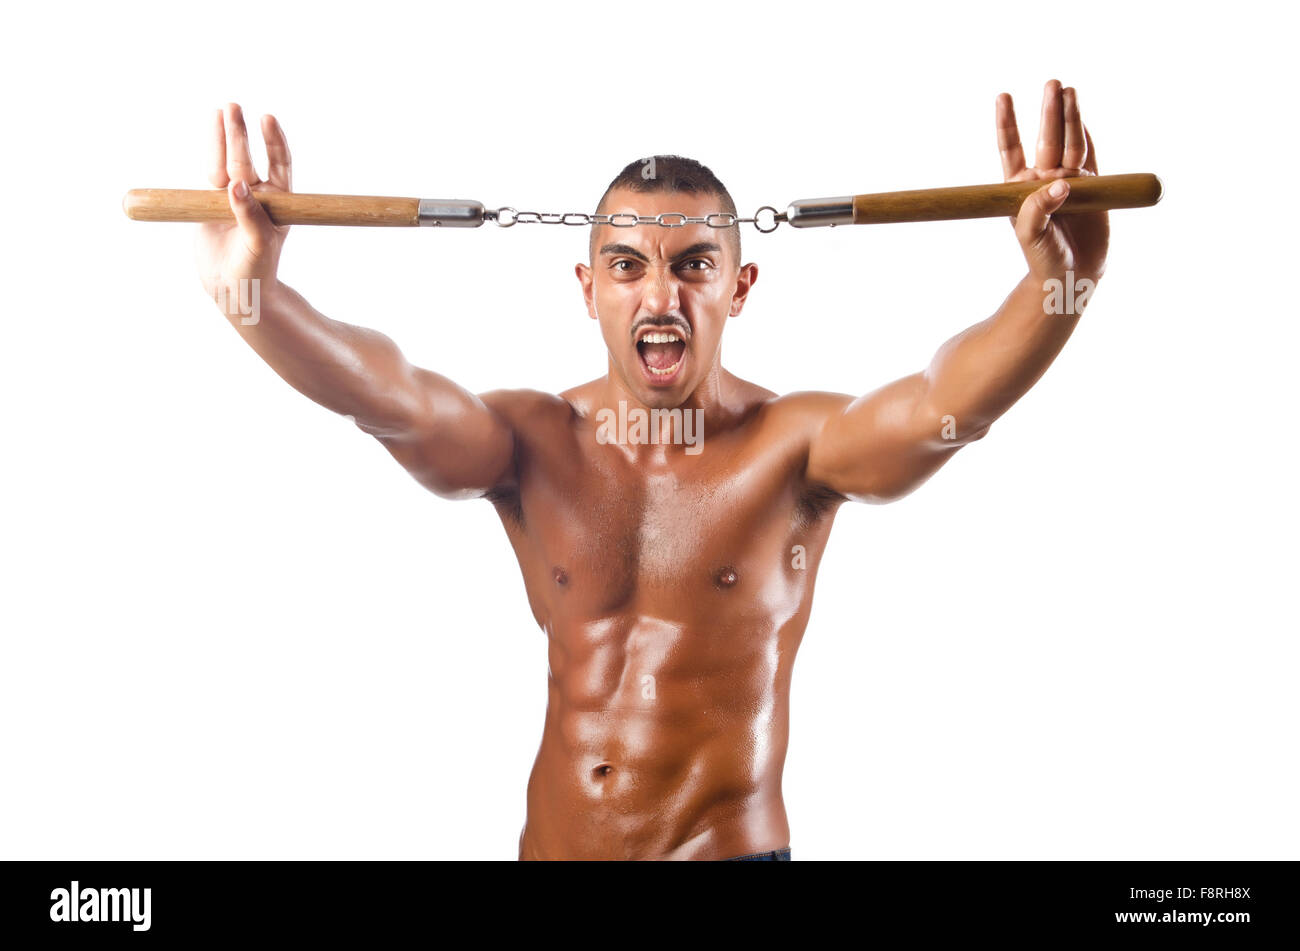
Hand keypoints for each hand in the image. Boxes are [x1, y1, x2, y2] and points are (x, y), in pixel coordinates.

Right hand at [194, 103, 291, 301]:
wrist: (233, 288)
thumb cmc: (256, 269)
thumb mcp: (257, 245)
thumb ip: (249, 215)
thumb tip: (235, 185)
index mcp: (277, 203)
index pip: (279, 165)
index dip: (274, 142)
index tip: (268, 119)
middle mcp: (258, 195)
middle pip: (248, 158)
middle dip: (241, 134)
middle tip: (233, 107)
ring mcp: (234, 197)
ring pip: (227, 161)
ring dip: (224, 136)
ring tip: (222, 109)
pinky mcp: (212, 202)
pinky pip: (210, 172)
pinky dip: (210, 151)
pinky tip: (212, 126)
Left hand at [997, 80, 1108, 283]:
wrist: (1072, 274)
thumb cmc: (1042, 256)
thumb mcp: (1030, 235)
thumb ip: (1038, 209)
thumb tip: (1060, 184)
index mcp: (1020, 186)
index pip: (1012, 147)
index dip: (1008, 122)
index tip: (1003, 96)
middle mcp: (1044, 177)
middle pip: (1047, 138)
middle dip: (1049, 112)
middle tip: (1052, 84)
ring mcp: (1069, 179)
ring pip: (1070, 142)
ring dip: (1071, 117)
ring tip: (1069, 91)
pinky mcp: (1093, 186)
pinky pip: (1090, 156)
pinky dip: (1089, 137)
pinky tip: (1084, 118)